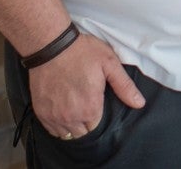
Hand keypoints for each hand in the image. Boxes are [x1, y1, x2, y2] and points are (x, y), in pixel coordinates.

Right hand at [29, 34, 144, 139]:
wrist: (51, 45)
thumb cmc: (82, 52)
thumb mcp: (110, 64)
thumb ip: (125, 86)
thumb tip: (140, 104)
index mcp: (90, 108)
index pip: (97, 128)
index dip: (99, 118)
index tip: (98, 106)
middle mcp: (71, 117)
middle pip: (83, 133)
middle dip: (87, 124)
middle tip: (88, 107)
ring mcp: (54, 116)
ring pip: (66, 134)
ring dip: (73, 127)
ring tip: (76, 111)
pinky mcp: (41, 112)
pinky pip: (51, 130)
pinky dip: (58, 125)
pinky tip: (62, 113)